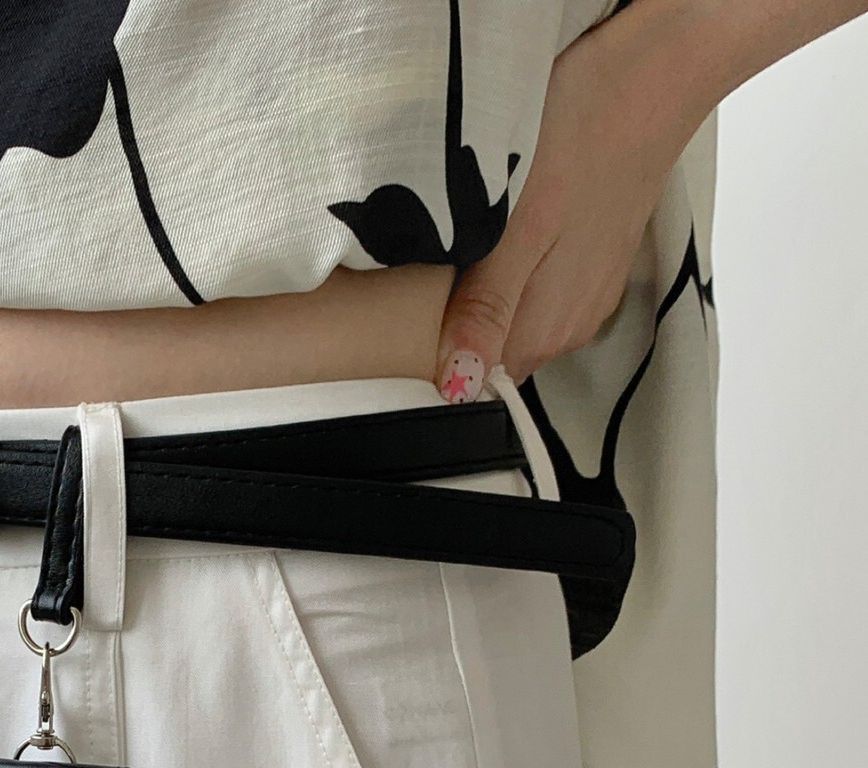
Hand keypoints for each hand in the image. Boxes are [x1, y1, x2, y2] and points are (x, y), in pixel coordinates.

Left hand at [436, 6, 705, 398]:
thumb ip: (486, 312)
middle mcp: (569, 327)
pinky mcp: (593, 264)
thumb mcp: (512, 230)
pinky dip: (518, 270)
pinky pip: (542, 289)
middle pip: (495, 353)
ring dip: (489, 295)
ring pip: (518, 320)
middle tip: (441, 268)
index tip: (420, 315)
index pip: (475, 382)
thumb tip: (458, 385)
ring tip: (476, 244)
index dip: (439, 354)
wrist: (648, 82)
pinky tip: (513, 231)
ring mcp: (585, 296)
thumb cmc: (577, 142)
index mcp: (542, 332)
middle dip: (461, 324)